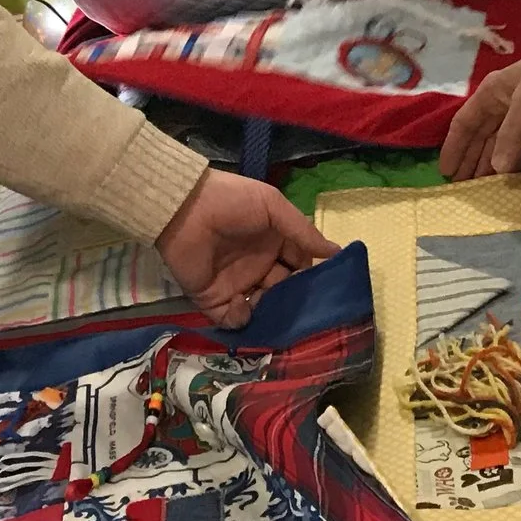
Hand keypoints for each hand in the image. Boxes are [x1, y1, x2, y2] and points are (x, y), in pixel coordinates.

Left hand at [155, 170, 340, 328]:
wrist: (184, 208)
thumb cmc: (232, 202)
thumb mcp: (273, 206)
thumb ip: (303, 232)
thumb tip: (337, 252)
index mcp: (274, 243)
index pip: (300, 266)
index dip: (311, 276)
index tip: (324, 288)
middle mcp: (258, 266)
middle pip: (284, 291)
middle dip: (293, 300)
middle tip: (300, 306)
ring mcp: (236, 284)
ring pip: (263, 308)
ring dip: (270, 312)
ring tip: (270, 305)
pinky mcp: (213, 299)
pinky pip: (234, 319)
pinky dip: (241, 318)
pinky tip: (242, 303)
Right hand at [439, 45, 520, 179]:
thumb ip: (510, 138)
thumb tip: (497, 170)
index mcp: (489, 96)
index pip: (464, 124)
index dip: (454, 148)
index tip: (446, 172)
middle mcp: (500, 105)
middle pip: (479, 137)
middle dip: (470, 161)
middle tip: (462, 188)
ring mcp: (520, 114)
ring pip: (499, 142)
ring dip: (490, 163)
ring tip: (482, 187)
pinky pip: (519, 144)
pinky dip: (513, 160)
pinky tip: (509, 175)